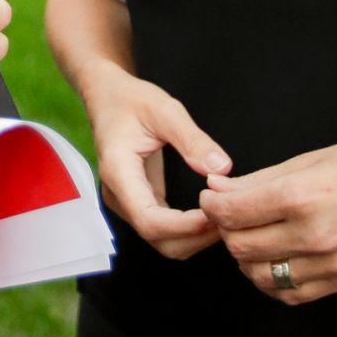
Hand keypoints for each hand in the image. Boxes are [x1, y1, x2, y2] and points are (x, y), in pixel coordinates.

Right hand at [80, 64, 230, 259]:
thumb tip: (223, 169)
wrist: (106, 96)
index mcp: (118, 172)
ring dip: (194, 237)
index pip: (149, 219)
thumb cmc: (130, 100)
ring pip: (161, 240)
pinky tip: (210, 213)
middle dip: (195, 237)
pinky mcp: (137, 202)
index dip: (184, 226)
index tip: (216, 216)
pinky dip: (187, 229)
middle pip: (157, 239)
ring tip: (224, 217)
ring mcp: (126, 202)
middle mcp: (118, 195)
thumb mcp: (164, 109)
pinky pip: (162, 228)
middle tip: (229, 219)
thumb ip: (192, 139)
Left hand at [199, 131, 336, 304]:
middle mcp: (314, 236)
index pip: (231, 212)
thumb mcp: (317, 157)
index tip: (213, 194)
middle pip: (240, 246)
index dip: (213, 202)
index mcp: (303, 197)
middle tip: (232, 211)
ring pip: (260, 275)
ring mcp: (331, 265)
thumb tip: (222, 188)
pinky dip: (274, 279)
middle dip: (226, 228)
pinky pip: (292, 293)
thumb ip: (264, 178)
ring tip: (255, 233)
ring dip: (247, 256)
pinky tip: (277, 257)